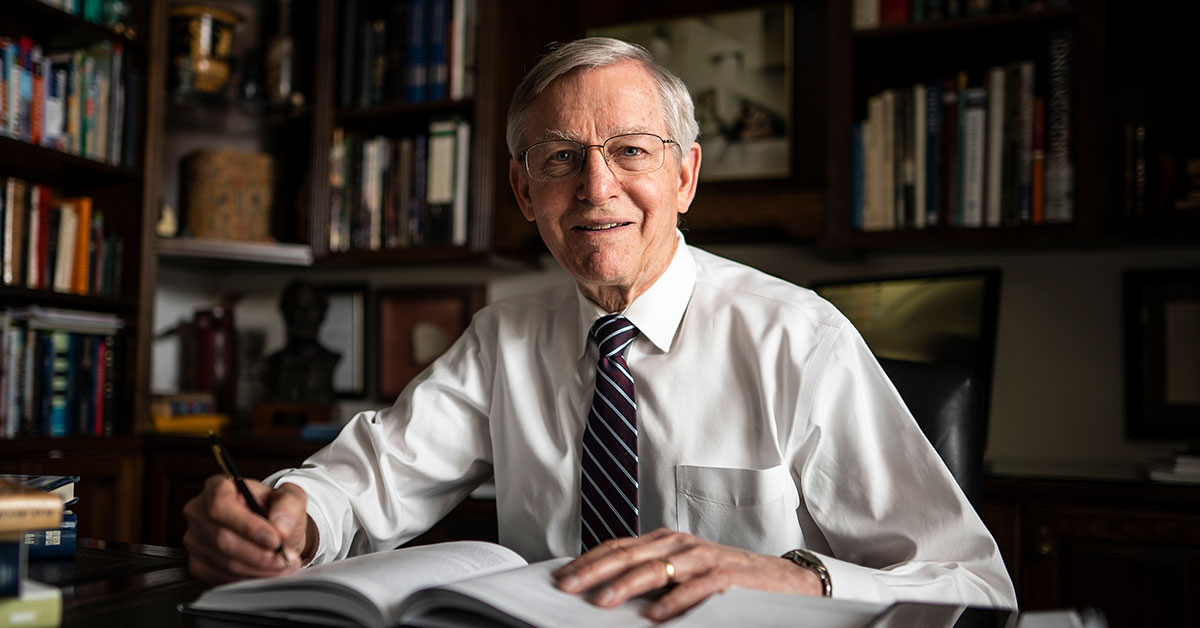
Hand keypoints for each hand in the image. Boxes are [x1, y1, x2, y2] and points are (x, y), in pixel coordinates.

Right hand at [183, 475, 311, 583]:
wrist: (270, 531)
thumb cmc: (275, 510)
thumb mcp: (290, 497)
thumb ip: (289, 505)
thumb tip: (280, 527)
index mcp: (217, 488)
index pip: (221, 507)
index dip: (247, 526)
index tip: (275, 539)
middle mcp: (198, 512)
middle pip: (222, 539)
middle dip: (260, 554)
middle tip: (286, 558)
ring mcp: (195, 540)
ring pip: (225, 562)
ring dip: (259, 569)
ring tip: (283, 565)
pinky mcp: (197, 564)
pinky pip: (223, 577)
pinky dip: (250, 578)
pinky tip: (267, 572)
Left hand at [554, 528, 822, 621]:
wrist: (779, 579)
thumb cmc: (727, 577)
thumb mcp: (682, 571)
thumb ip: (651, 576)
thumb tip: (606, 591)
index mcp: (665, 541)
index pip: (618, 547)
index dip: (589, 561)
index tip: (563, 576)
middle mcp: (680, 544)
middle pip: (629, 555)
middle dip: (595, 572)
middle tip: (569, 587)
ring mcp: (702, 558)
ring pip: (656, 569)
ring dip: (626, 586)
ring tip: (602, 601)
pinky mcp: (724, 576)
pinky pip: (694, 589)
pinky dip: (673, 602)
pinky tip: (654, 616)